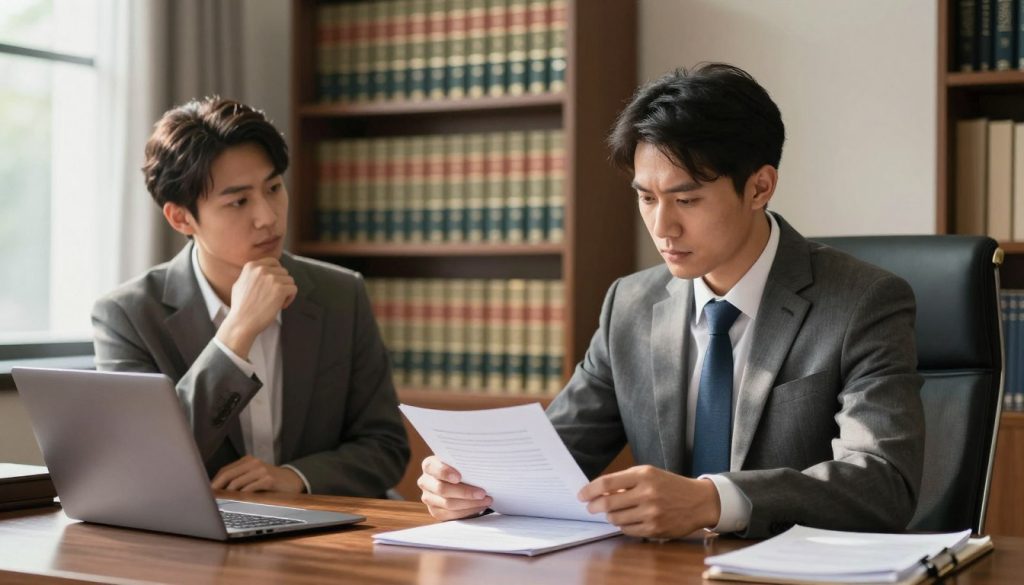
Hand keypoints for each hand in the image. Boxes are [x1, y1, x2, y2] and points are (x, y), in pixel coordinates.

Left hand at [211, 455, 305, 492]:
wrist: (292, 481)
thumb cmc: (270, 481)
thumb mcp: (254, 476)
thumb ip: (239, 479)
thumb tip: (218, 491)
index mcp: (247, 461)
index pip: (225, 470)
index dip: (214, 482)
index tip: (207, 492)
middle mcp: (253, 463)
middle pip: (228, 475)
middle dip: (217, 488)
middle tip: (210, 498)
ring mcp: (261, 470)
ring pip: (237, 483)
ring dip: (228, 494)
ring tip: (222, 501)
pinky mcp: (268, 479)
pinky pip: (249, 488)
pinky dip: (242, 495)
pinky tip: (238, 501)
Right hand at [216, 258, 296, 358]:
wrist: (241, 322)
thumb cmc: (241, 307)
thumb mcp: (240, 283)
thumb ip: (252, 275)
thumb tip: (264, 269)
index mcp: (251, 266)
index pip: (274, 262)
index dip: (277, 274)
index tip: (274, 285)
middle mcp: (262, 269)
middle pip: (283, 272)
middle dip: (281, 284)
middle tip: (274, 298)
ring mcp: (271, 278)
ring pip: (290, 280)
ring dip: (286, 292)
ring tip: (276, 303)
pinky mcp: (280, 289)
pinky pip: (294, 289)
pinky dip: (290, 298)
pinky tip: (281, 306)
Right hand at [417, 455, 491, 520]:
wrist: (459, 482)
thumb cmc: (461, 469)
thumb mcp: (460, 463)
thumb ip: (463, 464)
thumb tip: (479, 467)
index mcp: (429, 466)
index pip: (432, 467)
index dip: (444, 472)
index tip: (459, 477)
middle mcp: (425, 482)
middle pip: (442, 489)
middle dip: (465, 492)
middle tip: (482, 493)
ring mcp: (428, 498)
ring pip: (448, 504)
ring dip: (470, 503)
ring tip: (486, 500)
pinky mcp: (435, 511)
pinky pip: (451, 514)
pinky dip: (468, 511)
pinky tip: (479, 506)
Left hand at [577, 465, 720, 538]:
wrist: (699, 501)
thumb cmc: (670, 485)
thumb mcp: (649, 474)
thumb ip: (625, 480)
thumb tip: (599, 491)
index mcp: (644, 475)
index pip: (607, 483)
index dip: (590, 490)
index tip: (581, 495)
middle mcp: (647, 493)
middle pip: (608, 503)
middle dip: (594, 506)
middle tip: (590, 507)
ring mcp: (651, 513)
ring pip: (616, 518)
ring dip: (609, 516)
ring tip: (611, 513)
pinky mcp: (655, 529)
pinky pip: (627, 530)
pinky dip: (622, 525)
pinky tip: (626, 520)